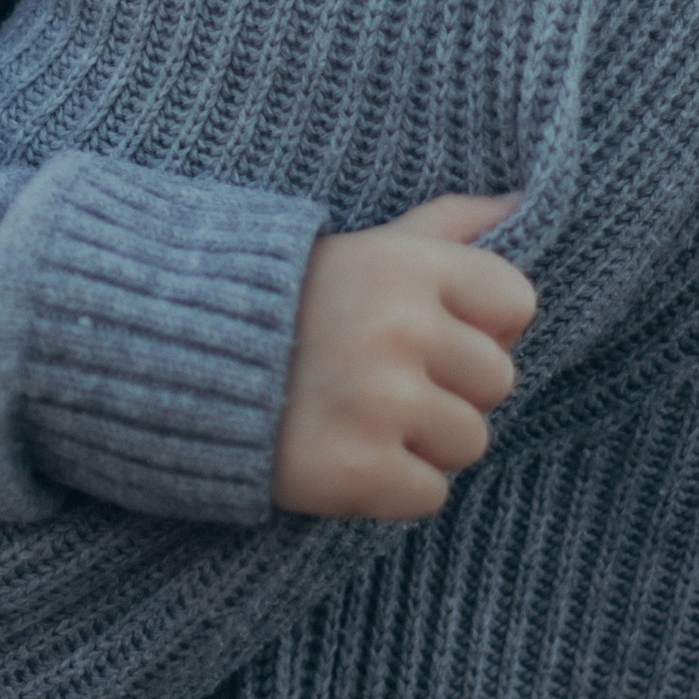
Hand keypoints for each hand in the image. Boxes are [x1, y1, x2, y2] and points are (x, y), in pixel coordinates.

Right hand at [272, 193, 536, 520]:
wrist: (177, 365)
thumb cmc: (289, 304)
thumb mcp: (367, 247)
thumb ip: (446, 225)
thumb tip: (521, 203)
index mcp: (409, 267)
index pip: (516, 304)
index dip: (478, 325)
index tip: (424, 334)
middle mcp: (400, 329)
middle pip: (498, 381)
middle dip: (449, 387)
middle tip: (381, 381)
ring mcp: (380, 403)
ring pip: (469, 442)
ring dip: (422, 441)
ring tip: (361, 418)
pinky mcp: (358, 470)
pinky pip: (428, 495)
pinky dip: (391, 488)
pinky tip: (345, 456)